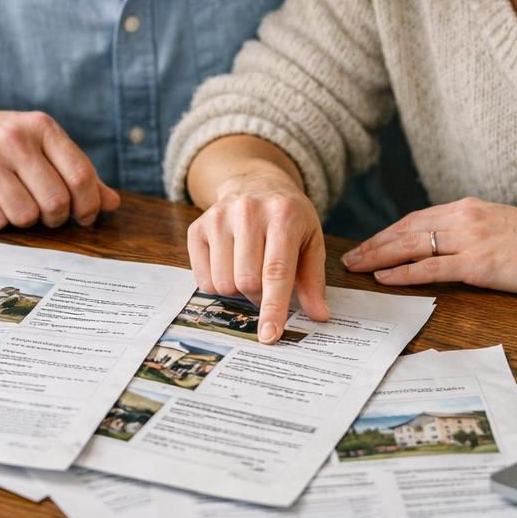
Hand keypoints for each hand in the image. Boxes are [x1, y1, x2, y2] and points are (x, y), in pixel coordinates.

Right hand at [0, 100, 118, 230]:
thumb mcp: (36, 143)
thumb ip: (75, 171)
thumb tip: (113, 203)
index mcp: (40, 127)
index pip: (81, 176)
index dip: (89, 205)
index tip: (84, 217)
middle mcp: (13, 140)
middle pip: (56, 202)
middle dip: (55, 218)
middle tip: (44, 214)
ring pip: (25, 217)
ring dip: (23, 220)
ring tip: (11, 202)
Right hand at [186, 169, 330, 342]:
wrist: (256, 182)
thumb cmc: (288, 217)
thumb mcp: (311, 240)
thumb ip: (313, 280)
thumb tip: (319, 315)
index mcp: (283, 215)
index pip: (276, 271)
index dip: (273, 307)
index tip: (269, 335)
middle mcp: (248, 212)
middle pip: (246, 281)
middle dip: (258, 297)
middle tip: (266, 287)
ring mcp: (219, 217)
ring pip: (223, 282)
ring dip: (237, 291)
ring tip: (249, 272)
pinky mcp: (197, 227)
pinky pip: (202, 278)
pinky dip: (217, 285)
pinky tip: (229, 266)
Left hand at [342, 197, 516, 294]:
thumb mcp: (502, 226)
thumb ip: (474, 231)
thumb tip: (450, 245)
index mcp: (469, 208)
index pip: (416, 219)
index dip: (388, 233)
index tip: (370, 244)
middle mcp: (464, 218)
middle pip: (406, 230)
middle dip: (375, 244)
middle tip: (351, 258)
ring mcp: (470, 239)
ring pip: (411, 246)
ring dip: (379, 257)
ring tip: (357, 267)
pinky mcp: (479, 263)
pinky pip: (431, 268)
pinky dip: (404, 273)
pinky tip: (385, 278)